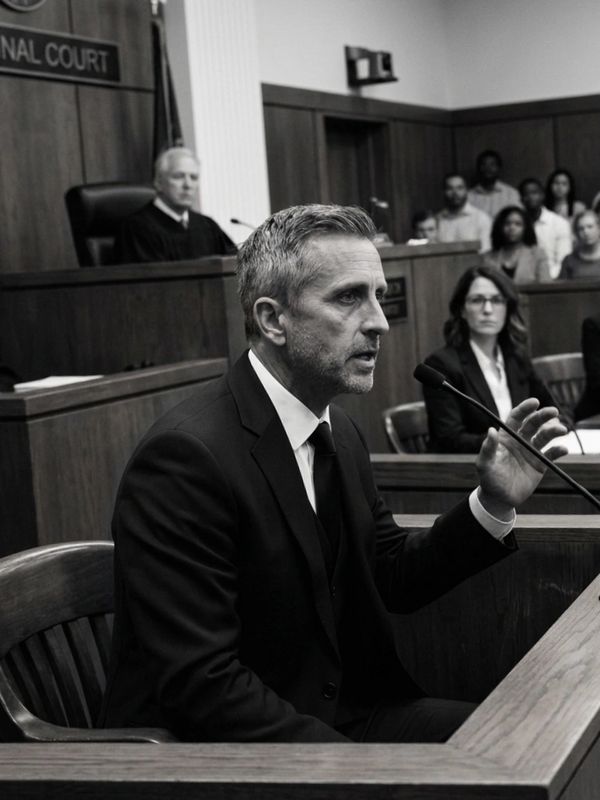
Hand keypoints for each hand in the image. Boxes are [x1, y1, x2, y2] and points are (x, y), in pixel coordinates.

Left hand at [476, 398, 567, 517]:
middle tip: (553, 411)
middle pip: (533, 424)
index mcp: (506, 437)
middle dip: (543, 416)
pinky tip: (563, 449)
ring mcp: (531, 452)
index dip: (524, 409)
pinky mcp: (540, 464)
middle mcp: (520, 441)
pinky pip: (551, 455)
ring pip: (544, 437)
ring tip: (562, 430)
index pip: (516, 418)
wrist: (499, 498)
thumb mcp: (484, 464)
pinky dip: (558, 451)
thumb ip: (488, 448)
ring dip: (553, 431)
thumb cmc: (489, 479)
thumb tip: (491, 430)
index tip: (534, 402)